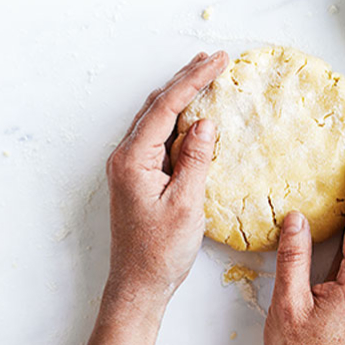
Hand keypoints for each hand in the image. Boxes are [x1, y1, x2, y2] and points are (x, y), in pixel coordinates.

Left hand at [63, 52, 227, 344]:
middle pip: (157, 105)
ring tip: (204, 74)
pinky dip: (176, 118)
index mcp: (133, 159)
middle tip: (215, 59)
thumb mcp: (187, 204)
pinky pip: (156, 136)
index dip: (194, 80)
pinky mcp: (136, 176)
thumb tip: (205, 122)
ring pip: (155, 118)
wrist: (137, 285)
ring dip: (180, 95)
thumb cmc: (161, 252)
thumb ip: (195, 159)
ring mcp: (128, 166)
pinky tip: (192, 114)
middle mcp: (125, 156)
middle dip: (186, 79)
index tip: (219, 61)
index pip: (167, 107)